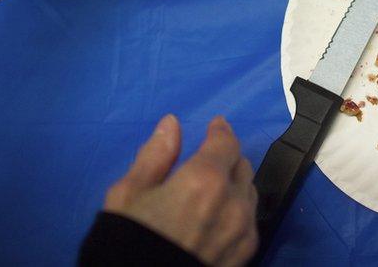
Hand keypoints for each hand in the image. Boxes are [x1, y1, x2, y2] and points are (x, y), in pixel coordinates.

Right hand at [104, 115, 258, 265]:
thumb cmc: (127, 243)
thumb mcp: (129, 195)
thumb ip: (156, 155)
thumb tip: (171, 124)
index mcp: (204, 180)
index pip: (225, 143)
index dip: (220, 130)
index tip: (215, 125)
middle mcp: (232, 202)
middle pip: (242, 166)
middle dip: (227, 156)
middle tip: (210, 157)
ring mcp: (243, 231)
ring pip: (249, 193)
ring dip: (235, 183)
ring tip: (214, 187)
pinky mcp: (246, 254)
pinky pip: (250, 220)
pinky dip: (238, 209)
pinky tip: (220, 215)